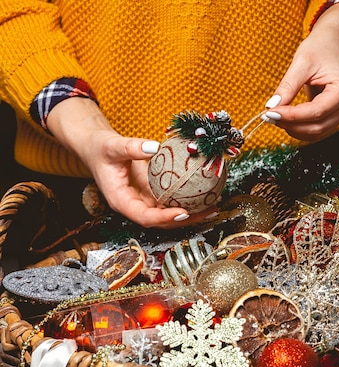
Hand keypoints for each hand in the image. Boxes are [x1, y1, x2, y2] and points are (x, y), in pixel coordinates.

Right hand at [46, 98, 216, 227]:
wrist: (96, 148)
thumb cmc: (100, 149)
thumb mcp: (112, 145)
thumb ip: (132, 147)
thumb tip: (156, 146)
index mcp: (121, 201)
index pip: (146, 217)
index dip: (165, 218)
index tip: (184, 212)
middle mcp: (134, 206)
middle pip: (162, 221)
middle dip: (186, 219)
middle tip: (209, 210)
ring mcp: (143, 201)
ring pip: (168, 213)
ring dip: (191, 212)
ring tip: (213, 205)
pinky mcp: (151, 193)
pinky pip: (170, 199)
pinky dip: (186, 198)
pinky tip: (204, 192)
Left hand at [263, 1, 338, 140]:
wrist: (333, 42)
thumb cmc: (321, 48)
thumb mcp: (302, 62)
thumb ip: (287, 86)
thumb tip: (272, 106)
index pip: (316, 111)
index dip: (292, 116)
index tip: (271, 113)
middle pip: (317, 127)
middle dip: (291, 125)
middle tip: (270, 116)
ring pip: (317, 132)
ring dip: (294, 129)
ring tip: (276, 117)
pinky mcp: (336, 115)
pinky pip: (318, 129)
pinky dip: (301, 128)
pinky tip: (287, 119)